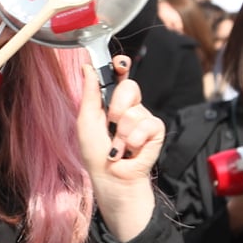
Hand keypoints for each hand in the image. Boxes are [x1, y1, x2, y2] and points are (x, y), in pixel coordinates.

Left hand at [79, 56, 164, 242]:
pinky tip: (131, 151)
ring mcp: (143, 118)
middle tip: (110, 123)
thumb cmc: (96, 154)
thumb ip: (89, 93)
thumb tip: (87, 66)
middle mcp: (129, 107)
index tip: (119, 63)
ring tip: (118, 147)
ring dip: (121, 133)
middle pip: (130, 87)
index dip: (121, 65)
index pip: (119, 76)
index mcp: (110, 102)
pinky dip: (135, 140)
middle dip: (117, 106)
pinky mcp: (156, 131)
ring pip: (135, 110)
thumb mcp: (86, 121)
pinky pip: (148, 124)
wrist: (112, 179)